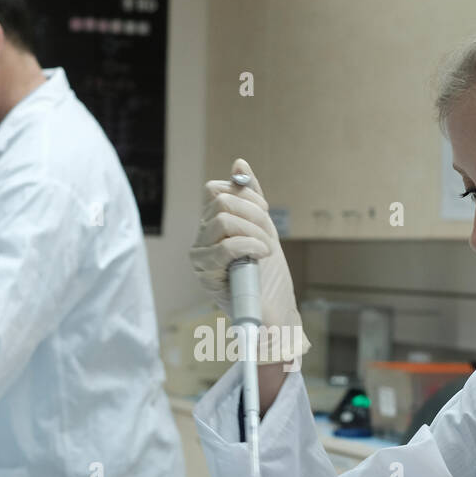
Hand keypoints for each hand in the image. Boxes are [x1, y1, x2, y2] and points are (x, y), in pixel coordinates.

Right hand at [190, 158, 309, 363]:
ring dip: (254, 233)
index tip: (265, 216)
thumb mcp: (265, 228)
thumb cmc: (269, 276)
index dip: (248, 198)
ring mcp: (199, 257)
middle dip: (254, 216)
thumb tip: (239, 163)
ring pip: (223, 221)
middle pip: (222, 202)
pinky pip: (225, 247)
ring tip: (265, 252)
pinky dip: (250, 247)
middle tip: (268, 238)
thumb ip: (250, 196)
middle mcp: (200, 239)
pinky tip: (260, 257)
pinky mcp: (205, 276)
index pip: (218, 191)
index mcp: (211, 226)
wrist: (275, 313)